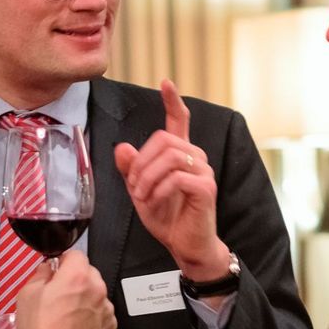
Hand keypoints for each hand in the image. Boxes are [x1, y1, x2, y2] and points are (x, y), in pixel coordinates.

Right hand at [15, 251, 115, 328]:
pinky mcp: (109, 325)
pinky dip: (92, 315)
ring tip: (66, 314)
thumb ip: (41, 274)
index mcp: (77, 276)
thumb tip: (47, 268)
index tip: (58, 268)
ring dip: (85, 298)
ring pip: (96, 293)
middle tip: (59, 294)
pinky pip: (101, 312)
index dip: (64, 260)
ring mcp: (105, 308)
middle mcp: (96, 288)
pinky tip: (76, 325)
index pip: (76, 254)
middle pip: (88, 273)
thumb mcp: (27, 293)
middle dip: (75, 279)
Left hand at [114, 79, 231, 281]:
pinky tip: (153, 202)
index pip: (179, 120)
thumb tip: (123, 148)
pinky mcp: (206, 188)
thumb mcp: (140, 191)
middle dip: (142, 162)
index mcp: (180, 155)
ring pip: (170, 156)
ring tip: (142, 196)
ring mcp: (203, 172)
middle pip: (164, 139)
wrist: (184, 245)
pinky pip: (177, 178)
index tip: (165, 83)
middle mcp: (195, 158)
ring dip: (148, 177)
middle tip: (134, 186)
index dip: (172, 100)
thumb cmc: (167, 217)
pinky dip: (159, 190)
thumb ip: (131, 170)